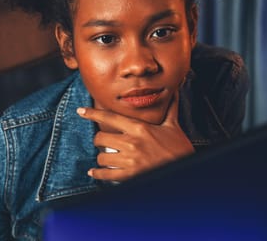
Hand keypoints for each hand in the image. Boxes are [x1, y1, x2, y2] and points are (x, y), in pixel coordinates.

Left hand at [77, 92, 194, 181]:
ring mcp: (130, 161)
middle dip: (99, 140)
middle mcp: (132, 143)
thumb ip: (170, 109)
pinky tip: (95, 173)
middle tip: (103, 142)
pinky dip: (97, 174)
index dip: (92, 113)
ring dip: (101, 158)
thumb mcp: (173, 127)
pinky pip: (105, 175)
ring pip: (101, 158)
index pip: (110, 117)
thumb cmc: (179, 149)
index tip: (81, 111)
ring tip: (106, 158)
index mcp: (140, 128)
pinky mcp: (129, 176)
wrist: (185, 170)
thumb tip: (175, 91)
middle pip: (100, 138)